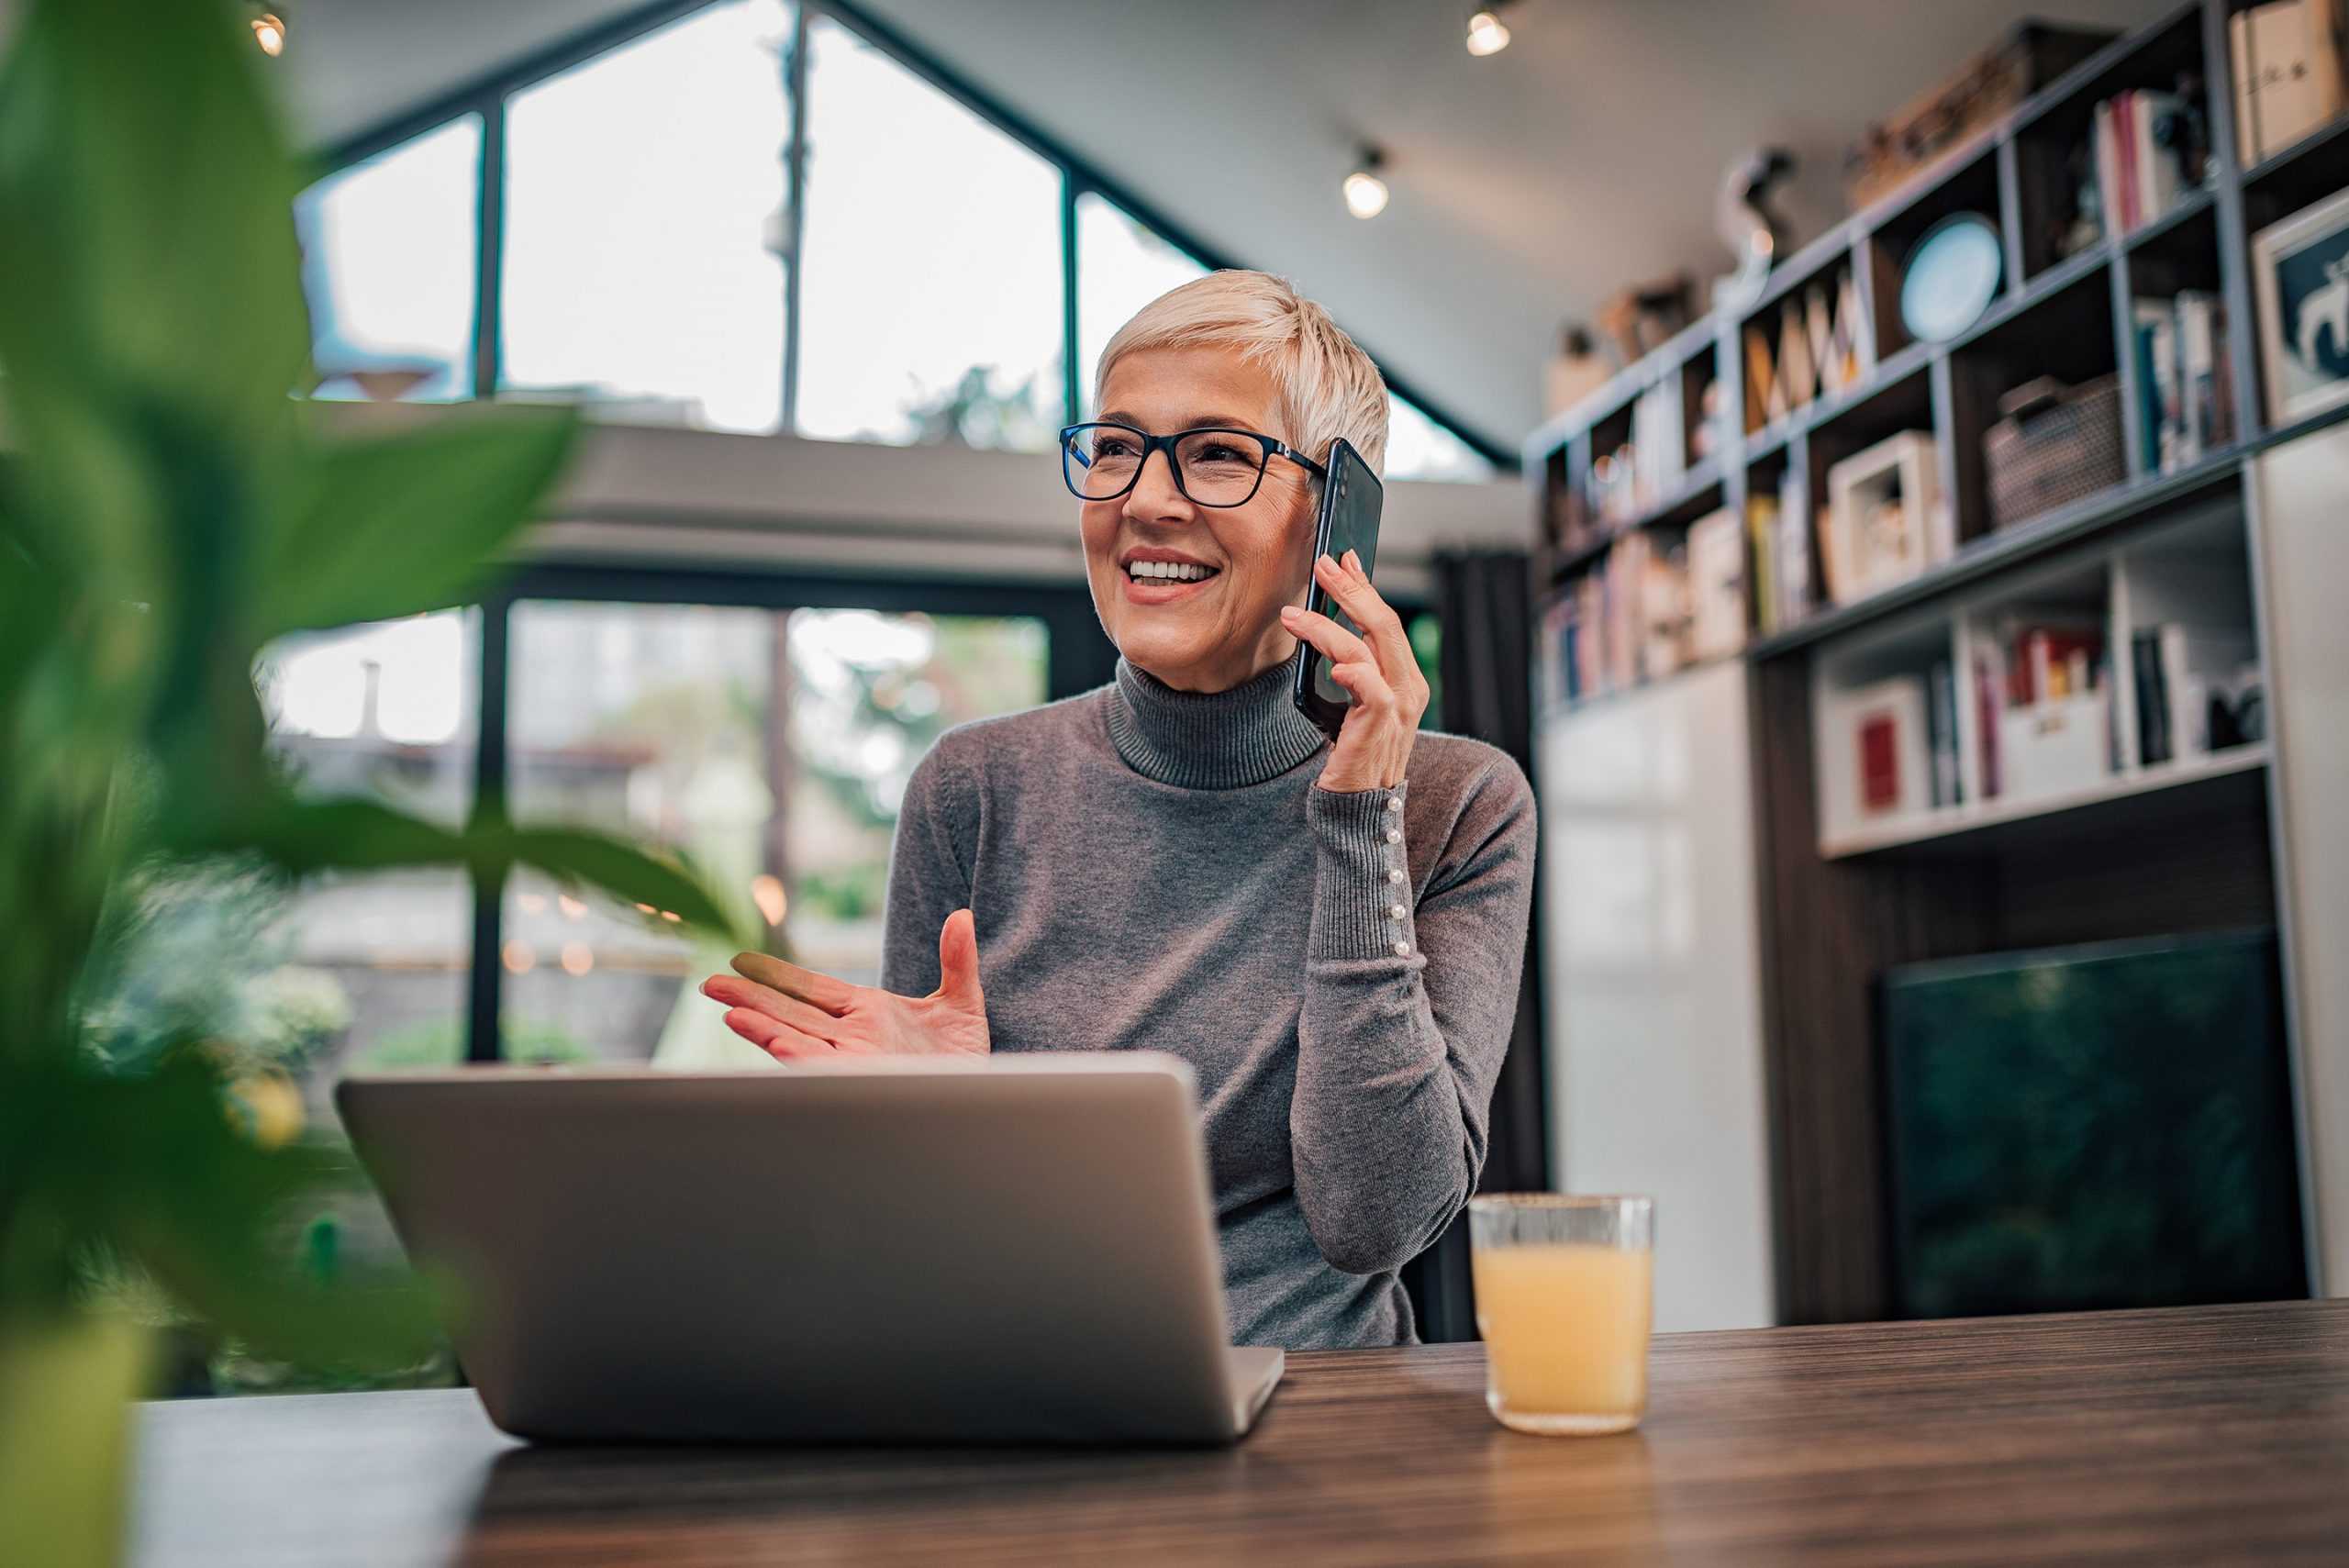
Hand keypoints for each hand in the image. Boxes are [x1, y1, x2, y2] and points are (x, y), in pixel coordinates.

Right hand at [700, 909, 990, 1058]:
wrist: (982, 1095)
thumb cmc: (966, 1057)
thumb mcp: (962, 1002)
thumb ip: (957, 959)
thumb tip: (962, 916)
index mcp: (869, 1012)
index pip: (813, 989)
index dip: (778, 976)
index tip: (743, 963)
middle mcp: (854, 1035)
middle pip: (792, 1011)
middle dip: (750, 999)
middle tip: (710, 984)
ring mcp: (855, 1058)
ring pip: (798, 1037)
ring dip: (762, 1025)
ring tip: (727, 1011)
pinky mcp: (864, 1079)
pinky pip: (823, 1065)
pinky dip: (797, 1053)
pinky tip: (773, 1042)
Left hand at [1279, 550, 1429, 791]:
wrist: (1359, 807)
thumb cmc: (1352, 756)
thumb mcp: (1352, 704)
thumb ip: (1349, 670)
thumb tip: (1320, 628)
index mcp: (1405, 679)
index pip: (1386, 622)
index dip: (1365, 588)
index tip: (1345, 559)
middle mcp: (1409, 688)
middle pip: (1384, 622)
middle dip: (1352, 589)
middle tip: (1323, 564)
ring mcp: (1399, 706)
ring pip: (1370, 645)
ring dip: (1328, 623)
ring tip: (1293, 614)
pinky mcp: (1381, 723)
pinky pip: (1370, 684)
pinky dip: (1350, 666)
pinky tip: (1330, 660)